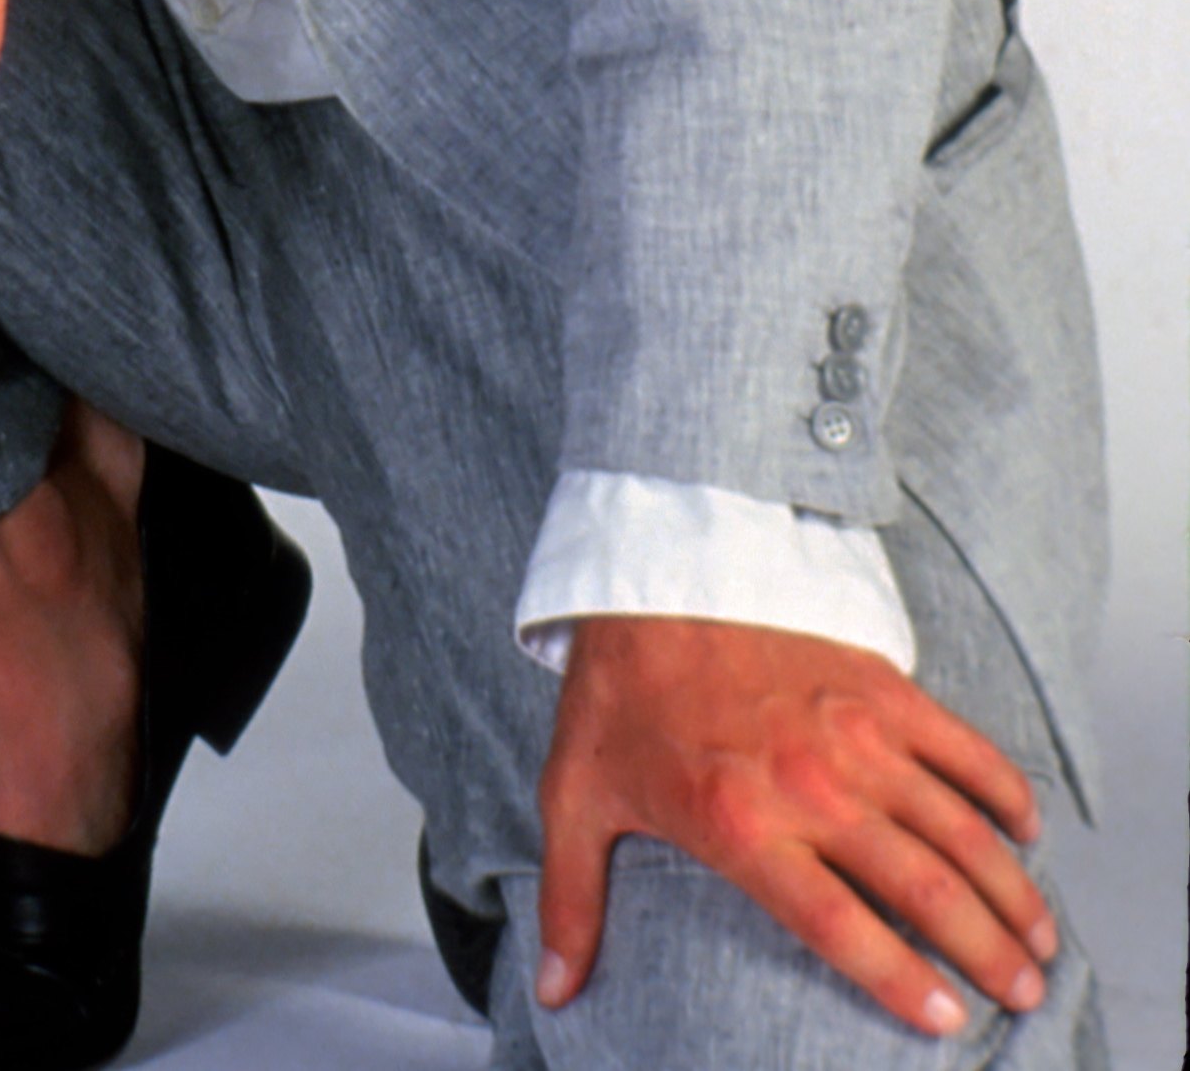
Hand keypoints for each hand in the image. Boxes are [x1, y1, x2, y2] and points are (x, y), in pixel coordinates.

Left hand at [536, 616, 1056, 1038]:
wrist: (647, 569)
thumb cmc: (616, 690)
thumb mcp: (575, 795)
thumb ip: (573, 900)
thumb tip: (553, 990)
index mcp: (741, 823)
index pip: (841, 926)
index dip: (900, 980)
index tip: (947, 1023)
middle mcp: (809, 784)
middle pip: (923, 885)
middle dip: (986, 950)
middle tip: (1024, 991)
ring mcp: (853, 730)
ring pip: (956, 826)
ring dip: (1010, 888)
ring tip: (1039, 940)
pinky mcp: (877, 680)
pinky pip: (961, 743)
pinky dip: (1002, 789)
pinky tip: (1029, 830)